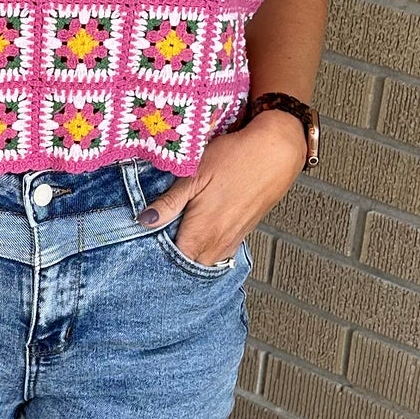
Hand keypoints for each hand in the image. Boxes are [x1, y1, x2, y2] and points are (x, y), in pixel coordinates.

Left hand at [139, 108, 309, 265]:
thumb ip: (169, 203)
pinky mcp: (242, 233)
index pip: (172, 261)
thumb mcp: (194, 175)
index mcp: (202, 232)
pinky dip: (206, 250)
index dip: (156, 256)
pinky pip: (220, 253)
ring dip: (190, 255)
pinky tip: (199, 235)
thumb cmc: (235, 158)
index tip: (144, 246)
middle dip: (172, 259)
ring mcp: (232, 240)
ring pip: (205, 261)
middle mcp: (218, 243)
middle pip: (188, 265)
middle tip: (157, 242)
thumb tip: (145, 220)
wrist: (275, 153)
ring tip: (176, 238)